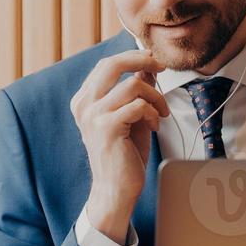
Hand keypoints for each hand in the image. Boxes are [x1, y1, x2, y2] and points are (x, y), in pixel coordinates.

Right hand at [70, 49, 169, 240]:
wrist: (115, 188)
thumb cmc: (123, 153)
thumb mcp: (129, 115)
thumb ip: (134, 91)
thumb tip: (147, 66)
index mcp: (84, 100)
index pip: (107, 64)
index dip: (133, 56)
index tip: (153, 60)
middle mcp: (84, 105)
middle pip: (113, 64)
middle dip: (142, 60)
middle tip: (161, 66)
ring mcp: (93, 116)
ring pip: (132, 85)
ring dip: (156, 96)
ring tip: (161, 113)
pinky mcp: (107, 128)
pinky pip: (139, 105)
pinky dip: (154, 113)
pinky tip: (155, 126)